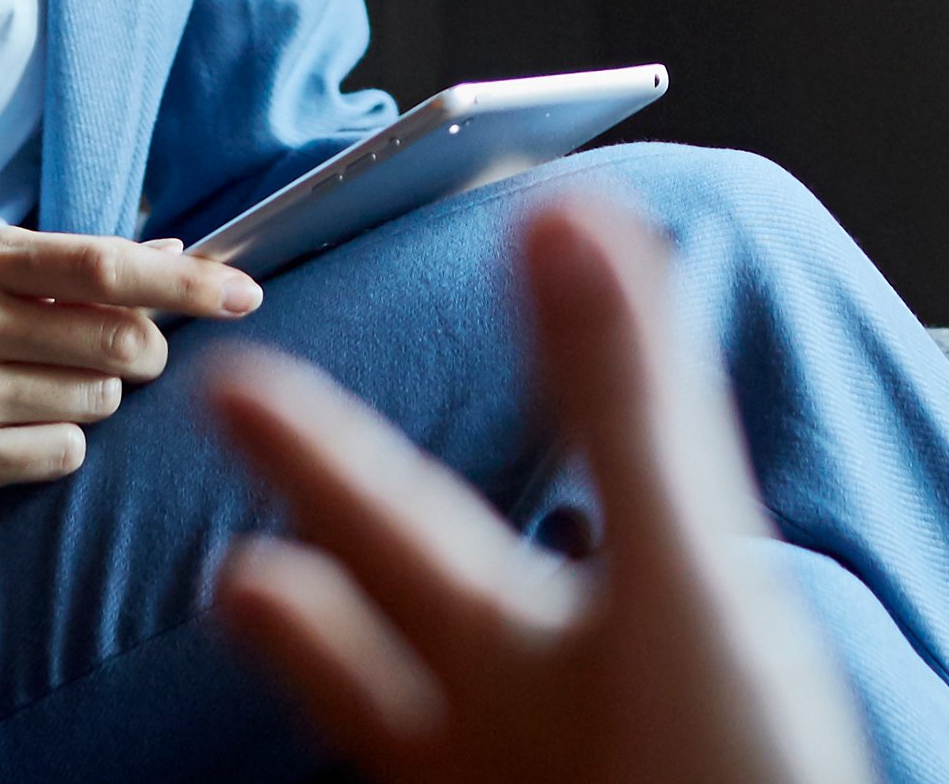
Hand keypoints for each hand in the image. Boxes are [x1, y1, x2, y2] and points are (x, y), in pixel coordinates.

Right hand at [0, 225, 262, 511]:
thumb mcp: (1, 277)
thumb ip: (89, 264)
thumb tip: (182, 255)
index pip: (106, 265)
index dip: (185, 284)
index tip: (246, 294)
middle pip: (117, 339)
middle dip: (147, 354)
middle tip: (129, 357)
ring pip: (98, 401)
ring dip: (100, 401)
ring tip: (48, 392)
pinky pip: (64, 453)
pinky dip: (64, 445)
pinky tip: (21, 433)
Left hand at [202, 188, 871, 783]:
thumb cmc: (718, 783)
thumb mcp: (686, 580)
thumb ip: (624, 400)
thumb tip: (563, 220)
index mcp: (499, 659)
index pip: (391, 521)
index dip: (318, 444)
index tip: (235, 378)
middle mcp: (473, 758)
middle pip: (365, 670)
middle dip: (303, 614)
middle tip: (230, 571)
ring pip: (405, 769)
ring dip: (361, 716)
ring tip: (317, 677)